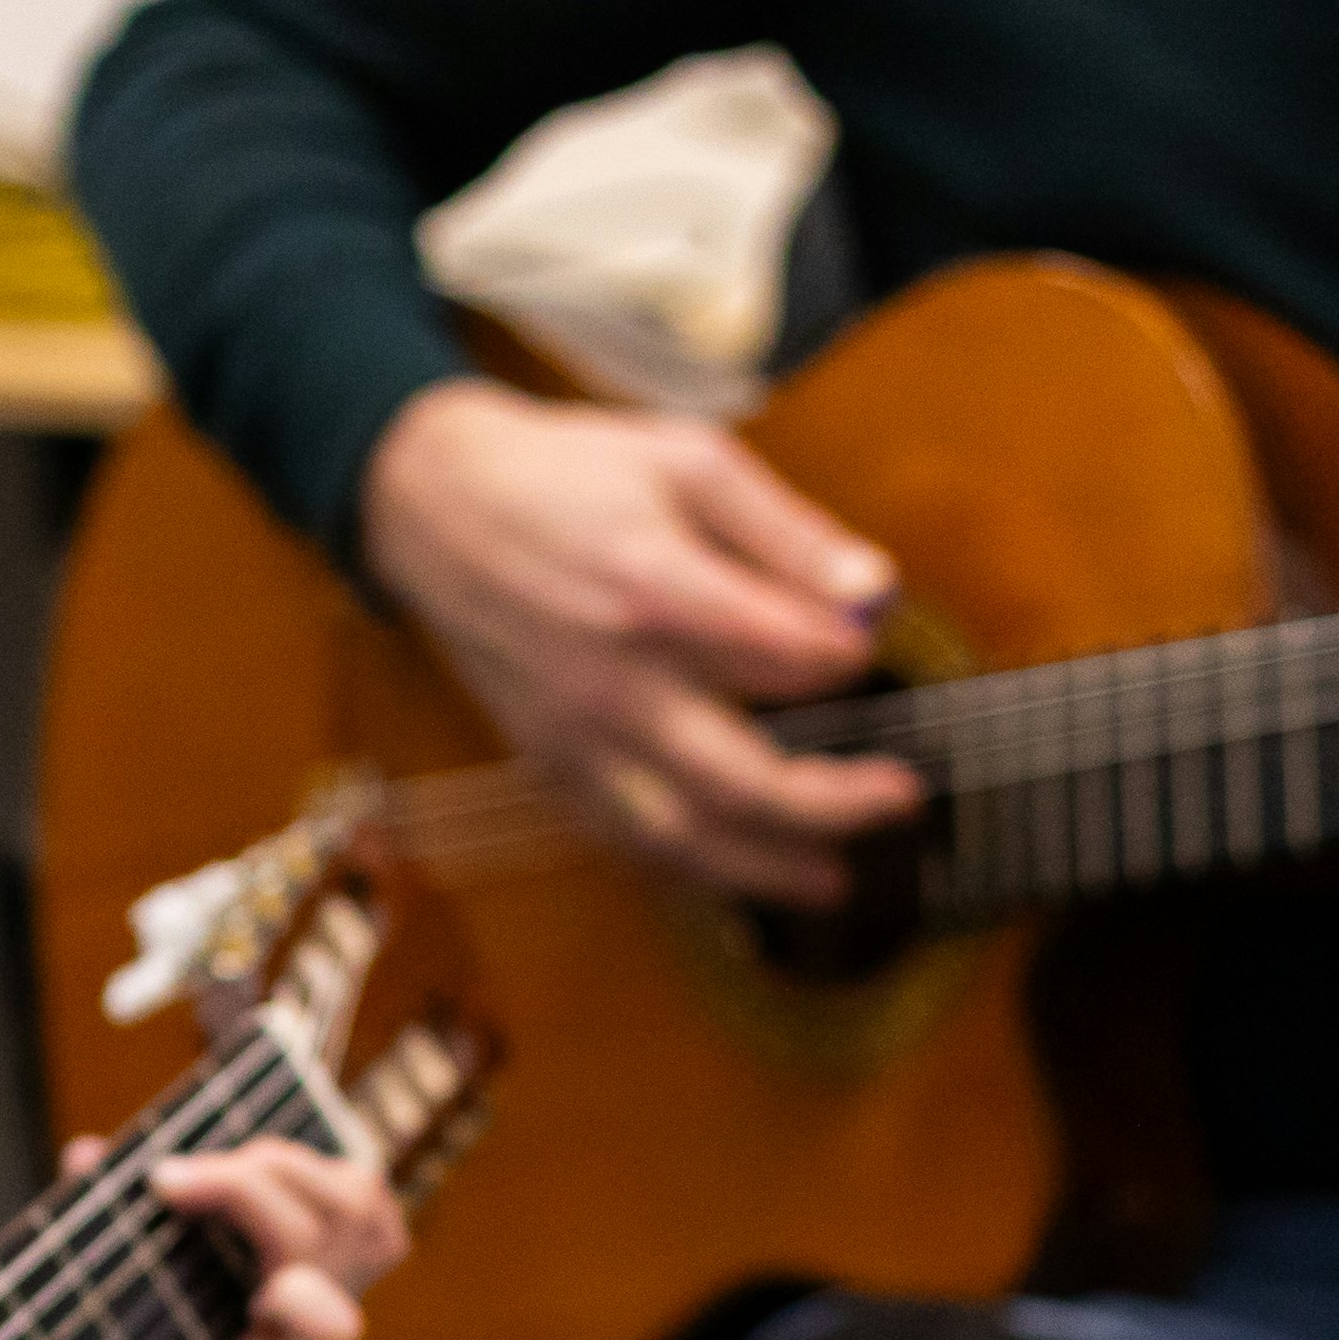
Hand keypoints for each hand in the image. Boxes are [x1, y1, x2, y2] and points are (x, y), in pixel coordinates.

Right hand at [359, 379, 922, 905]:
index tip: (866, 641)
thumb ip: (786, 533)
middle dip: (832, 802)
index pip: (788, 656)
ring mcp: (576, 734)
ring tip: (833, 879)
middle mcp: (614, 682)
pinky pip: (623, 838)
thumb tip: (874, 591)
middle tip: (901, 799)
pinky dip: (687, 867)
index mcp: (655, 591)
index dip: (847, 656)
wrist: (437, 509)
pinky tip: (739, 869)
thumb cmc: (568, 475)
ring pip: (679, 834)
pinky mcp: (549, 760)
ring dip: (763, 869)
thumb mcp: (689, 460)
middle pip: (740, 778)